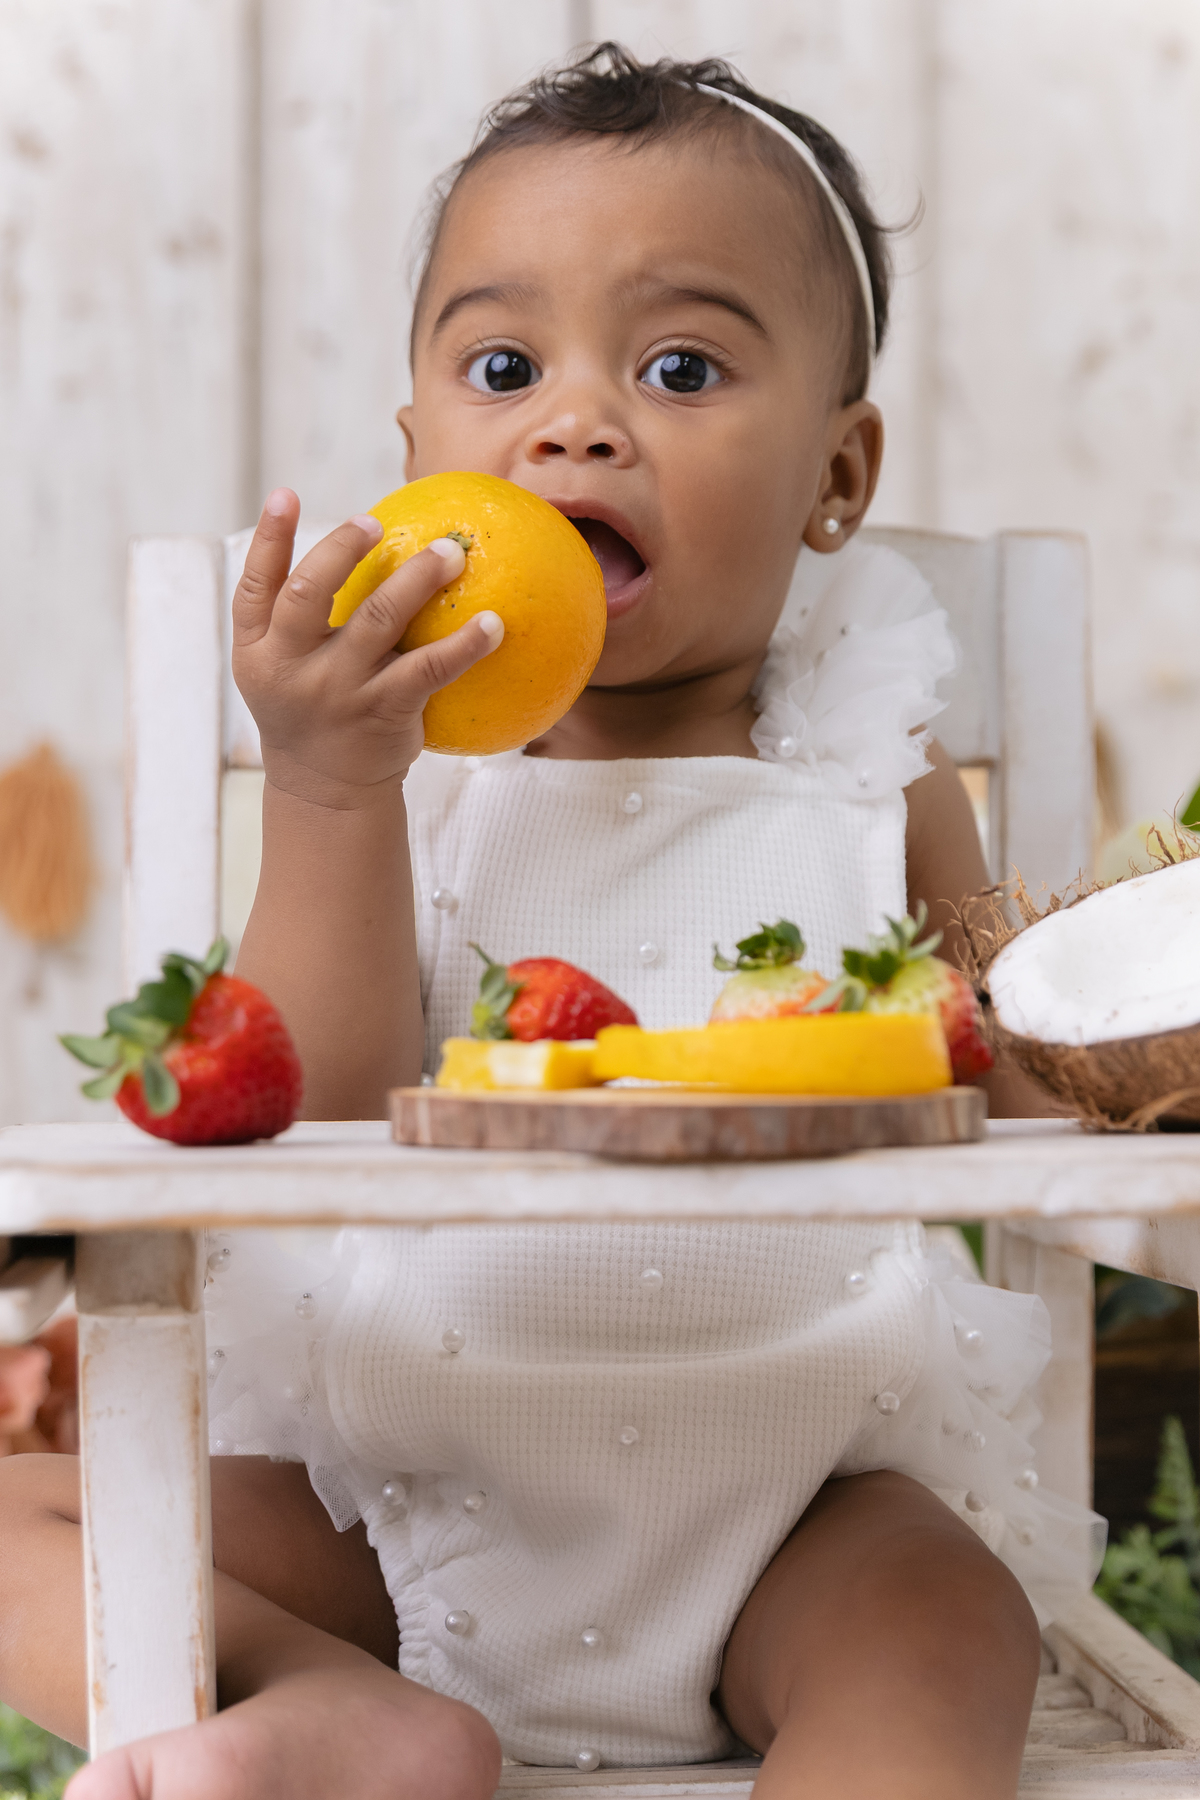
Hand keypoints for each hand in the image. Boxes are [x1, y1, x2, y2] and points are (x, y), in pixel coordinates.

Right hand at [232, 489, 503, 807]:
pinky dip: (465, 644)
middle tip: (377, 522)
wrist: (325, 788)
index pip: (255, 586)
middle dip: (342, 549)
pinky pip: (430, 669)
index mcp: (258, 650)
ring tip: (451, 552)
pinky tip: (494, 624)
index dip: (268, 538)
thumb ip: (294, 615)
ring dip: (417, 579)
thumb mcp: (281, 666)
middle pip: (309, 594)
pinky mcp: (384, 711)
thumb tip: (347, 537)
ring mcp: (338, 691)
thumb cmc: (310, 708)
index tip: (286, 493)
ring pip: (378, 621)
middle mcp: (291, 668)